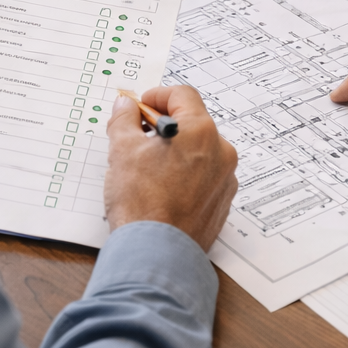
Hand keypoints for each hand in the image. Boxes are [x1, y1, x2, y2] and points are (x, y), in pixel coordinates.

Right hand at [104, 85, 237, 251]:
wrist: (156, 253)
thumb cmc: (142, 204)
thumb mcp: (122, 150)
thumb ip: (124, 120)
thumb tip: (125, 107)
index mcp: (201, 131)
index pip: (182, 95)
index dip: (157, 96)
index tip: (140, 106)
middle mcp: (221, 152)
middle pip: (194, 122)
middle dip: (165, 124)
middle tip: (139, 135)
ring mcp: (225, 179)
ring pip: (200, 151)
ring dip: (176, 150)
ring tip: (148, 166)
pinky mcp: (222, 202)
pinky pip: (204, 177)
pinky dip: (185, 174)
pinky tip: (162, 187)